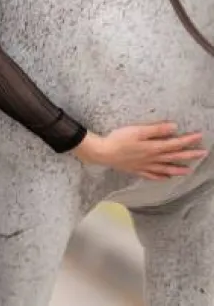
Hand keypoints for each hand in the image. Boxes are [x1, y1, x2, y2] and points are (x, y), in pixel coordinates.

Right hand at [72, 122, 206, 179]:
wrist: (103, 153)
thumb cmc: (119, 139)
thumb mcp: (138, 130)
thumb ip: (156, 129)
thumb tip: (174, 128)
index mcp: (153, 147)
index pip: (175, 144)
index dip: (188, 140)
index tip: (199, 137)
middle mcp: (152, 158)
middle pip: (174, 157)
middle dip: (189, 155)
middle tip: (203, 153)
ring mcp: (145, 166)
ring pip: (165, 169)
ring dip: (178, 169)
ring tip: (189, 170)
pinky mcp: (137, 170)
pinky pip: (152, 175)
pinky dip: (161, 177)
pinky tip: (165, 178)